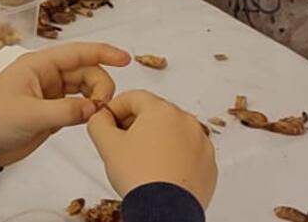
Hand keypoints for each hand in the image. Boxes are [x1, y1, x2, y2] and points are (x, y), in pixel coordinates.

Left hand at [0, 43, 128, 166]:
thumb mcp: (29, 114)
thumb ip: (64, 111)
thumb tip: (95, 108)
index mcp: (39, 65)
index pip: (78, 53)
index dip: (103, 52)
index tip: (126, 59)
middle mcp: (47, 75)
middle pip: (85, 71)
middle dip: (100, 84)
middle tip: (103, 106)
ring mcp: (50, 94)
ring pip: (84, 89)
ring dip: (95, 97)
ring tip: (99, 114)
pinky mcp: (51, 112)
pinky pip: (77, 106)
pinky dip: (88, 110)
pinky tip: (92, 119)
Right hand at [86, 90, 216, 207]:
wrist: (165, 211)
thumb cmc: (140, 177)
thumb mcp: (107, 145)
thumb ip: (98, 122)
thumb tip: (101, 117)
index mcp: (161, 110)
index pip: (133, 97)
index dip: (115, 108)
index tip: (108, 121)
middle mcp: (185, 121)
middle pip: (155, 114)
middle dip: (137, 125)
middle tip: (122, 144)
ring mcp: (201, 142)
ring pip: (174, 133)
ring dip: (157, 142)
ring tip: (142, 162)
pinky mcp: (209, 163)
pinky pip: (189, 153)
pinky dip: (175, 158)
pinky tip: (161, 172)